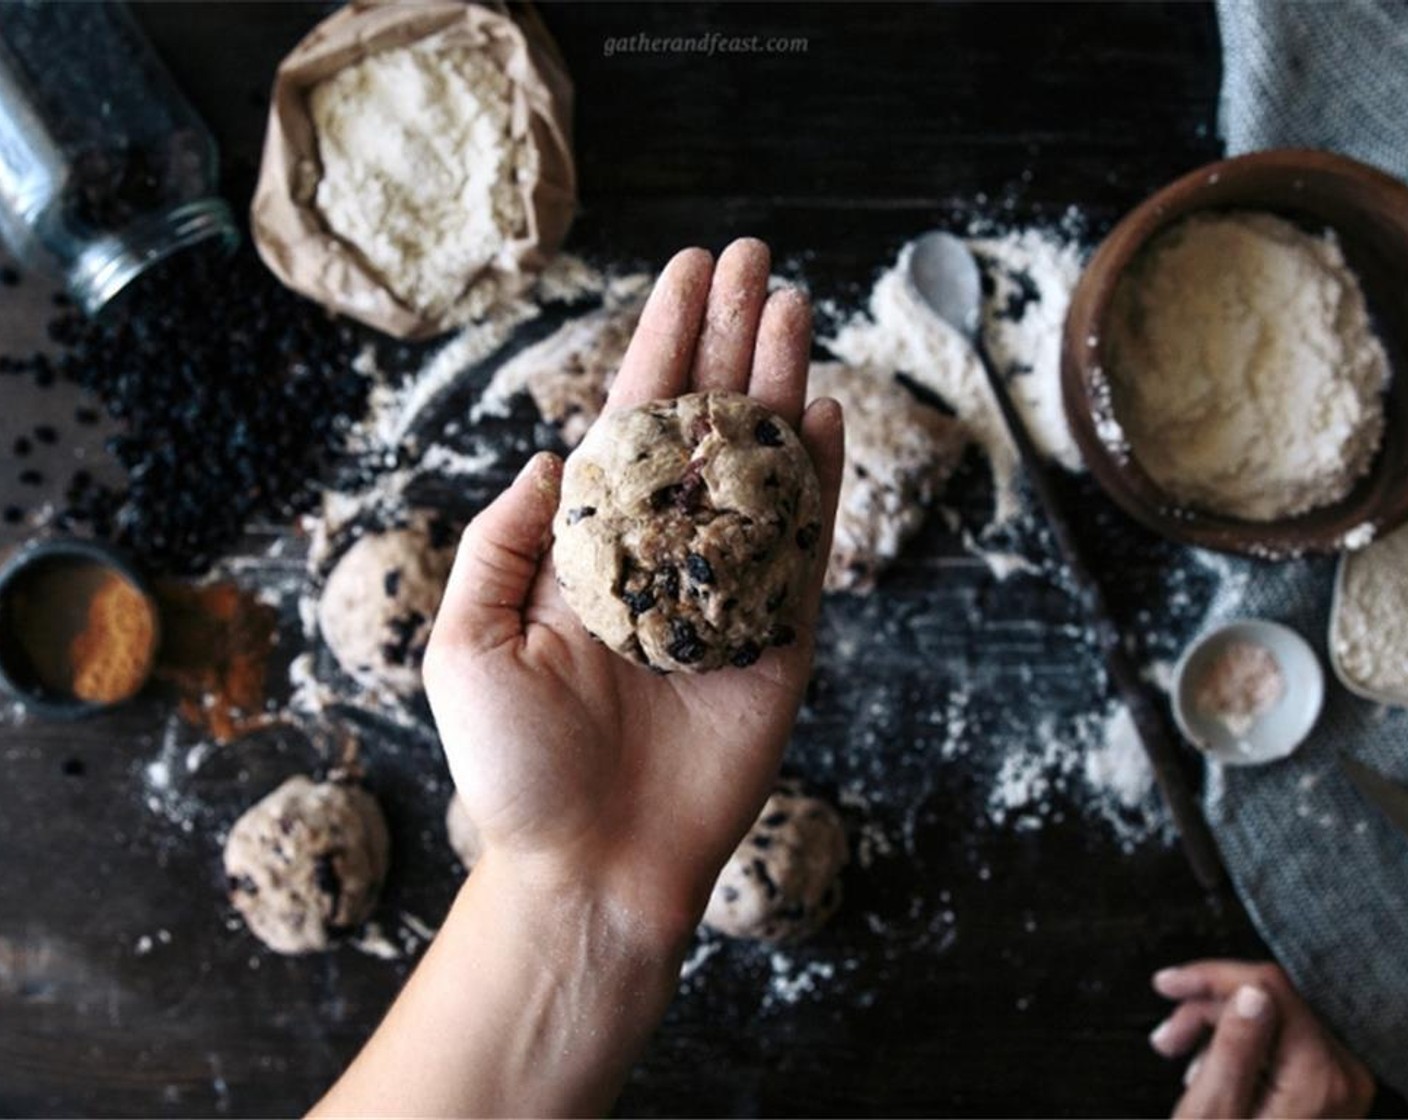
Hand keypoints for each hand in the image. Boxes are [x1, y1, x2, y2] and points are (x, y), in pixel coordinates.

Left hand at [424, 238, 843, 947]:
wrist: (591, 865)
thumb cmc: (515, 769)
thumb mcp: (466, 645)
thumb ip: (501, 544)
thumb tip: (551, 457)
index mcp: (591, 548)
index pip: (630, 422)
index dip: (659, 344)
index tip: (685, 273)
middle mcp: (662, 554)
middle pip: (702, 424)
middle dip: (726, 337)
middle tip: (752, 257)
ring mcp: (726, 591)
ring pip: (759, 465)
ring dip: (776, 384)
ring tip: (791, 303)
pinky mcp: (778, 639)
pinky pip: (804, 545)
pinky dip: (818, 479)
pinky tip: (822, 411)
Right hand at [1150, 960, 1374, 1118]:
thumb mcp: (1214, 1112)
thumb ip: (1236, 1047)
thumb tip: (1249, 990)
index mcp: (1318, 1075)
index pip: (1268, 988)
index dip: (1212, 978)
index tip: (1167, 985)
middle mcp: (1341, 1074)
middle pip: (1270, 1001)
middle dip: (1209, 1010)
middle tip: (1167, 1039)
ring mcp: (1338, 1083)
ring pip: (1271, 1018)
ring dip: (1218, 1028)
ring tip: (1179, 1057)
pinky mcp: (1326, 1090)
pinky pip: (1280, 1043)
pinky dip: (1239, 1047)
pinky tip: (1209, 1071)